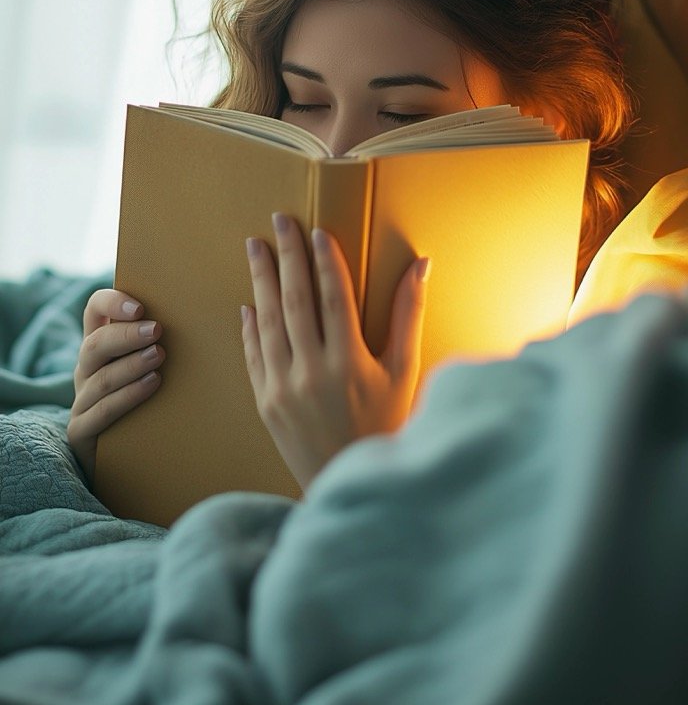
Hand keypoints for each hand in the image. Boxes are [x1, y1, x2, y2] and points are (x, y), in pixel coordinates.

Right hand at [68, 289, 163, 481]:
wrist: (133, 463)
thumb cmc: (155, 401)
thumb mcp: (157, 366)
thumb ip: (168, 339)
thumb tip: (226, 310)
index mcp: (101, 345)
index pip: (94, 310)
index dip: (111, 303)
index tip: (140, 305)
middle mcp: (86, 369)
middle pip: (96, 343)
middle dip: (126, 334)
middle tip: (157, 330)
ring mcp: (80, 400)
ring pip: (100, 377)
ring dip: (130, 365)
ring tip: (159, 356)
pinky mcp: (81, 431)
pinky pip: (101, 411)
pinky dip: (126, 396)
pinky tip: (152, 385)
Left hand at [242, 213, 430, 490]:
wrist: (351, 483)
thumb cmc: (387, 426)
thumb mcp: (405, 372)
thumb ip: (409, 315)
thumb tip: (421, 263)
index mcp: (349, 363)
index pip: (333, 297)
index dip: (325, 260)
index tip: (318, 231)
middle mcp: (312, 373)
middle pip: (295, 300)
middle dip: (287, 256)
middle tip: (280, 221)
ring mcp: (283, 389)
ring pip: (268, 322)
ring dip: (261, 281)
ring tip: (256, 248)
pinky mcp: (265, 403)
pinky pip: (254, 355)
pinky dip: (250, 327)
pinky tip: (249, 302)